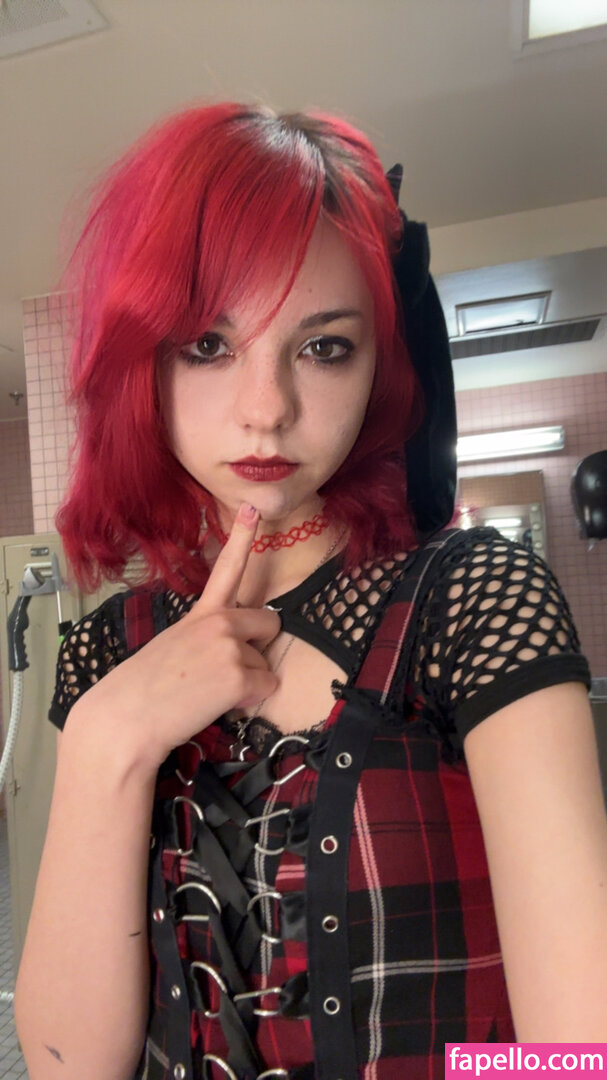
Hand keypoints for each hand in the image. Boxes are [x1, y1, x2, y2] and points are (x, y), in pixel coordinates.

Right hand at [71, 502, 280, 769]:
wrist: (127, 718)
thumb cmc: (143, 690)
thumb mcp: (173, 649)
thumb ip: (206, 640)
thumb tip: (233, 655)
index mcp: (200, 614)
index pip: (226, 569)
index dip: (243, 537)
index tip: (254, 507)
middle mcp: (218, 622)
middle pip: (270, 622)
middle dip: (259, 647)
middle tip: (226, 671)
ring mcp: (229, 647)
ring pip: (265, 665)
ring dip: (247, 683)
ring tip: (207, 693)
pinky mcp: (238, 675)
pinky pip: (266, 687)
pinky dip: (248, 702)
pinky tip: (217, 705)